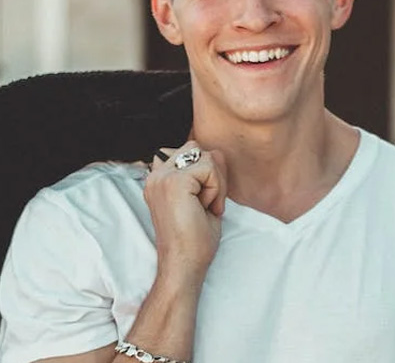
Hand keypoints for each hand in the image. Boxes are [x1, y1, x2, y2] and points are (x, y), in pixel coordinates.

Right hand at [143, 140, 226, 284]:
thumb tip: (217, 152)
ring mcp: (163, 177)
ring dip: (215, 183)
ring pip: (206, 157)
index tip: (201, 203)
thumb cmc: (194, 239)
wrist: (184, 265)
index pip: (190, 152)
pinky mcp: (175, 182)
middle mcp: (156, 174)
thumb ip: (205, 172)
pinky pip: (210, 168)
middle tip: (206, 204)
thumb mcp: (201, 197)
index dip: (205, 174)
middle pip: (197, 149)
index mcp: (159, 178)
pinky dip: (216, 190)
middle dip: (212, 174)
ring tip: (205, 207)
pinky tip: (206, 209)